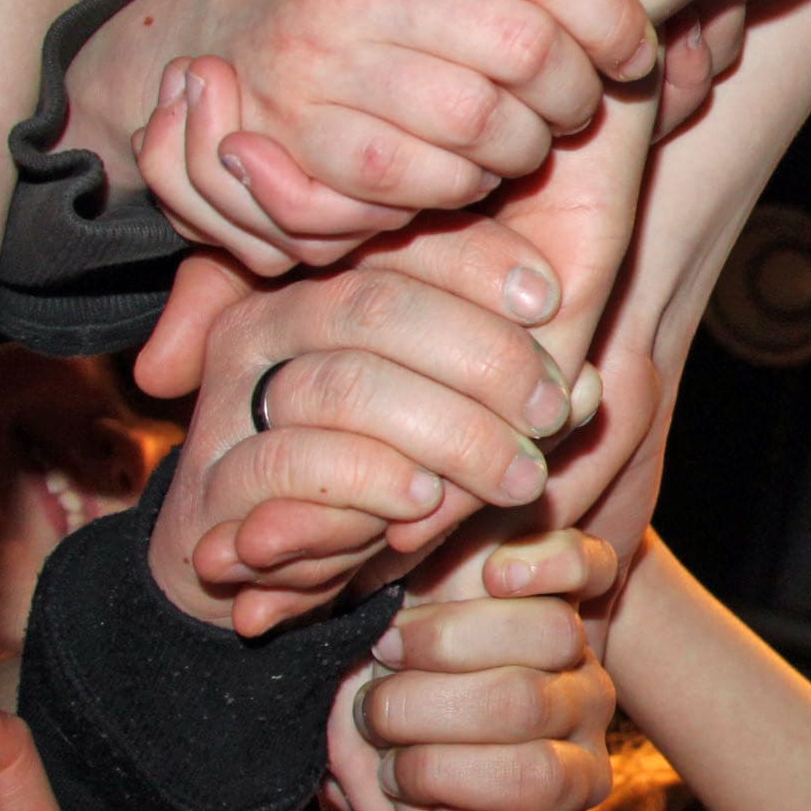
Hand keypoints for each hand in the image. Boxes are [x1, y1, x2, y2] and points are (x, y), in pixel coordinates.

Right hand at [78, 0, 654, 275]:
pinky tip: (470, 167)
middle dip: (577, 90)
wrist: (226, 36)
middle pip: (526, 50)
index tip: (634, 49)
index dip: (610, 12)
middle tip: (580, 102)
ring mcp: (320, 69)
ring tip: (528, 134)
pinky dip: (466, 184)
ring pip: (484, 125)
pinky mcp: (305, 148)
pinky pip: (426, 182)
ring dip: (527, 144)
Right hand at [139, 233, 584, 635]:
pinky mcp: (221, 475)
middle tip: (549, 413)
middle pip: (380, 309)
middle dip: (482, 359)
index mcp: (323, 283)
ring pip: (347, 384)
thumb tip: (588, 388)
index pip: (401, 244)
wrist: (258, 566)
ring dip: (452, 432)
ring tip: (520, 476)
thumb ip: (507, 389)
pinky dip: (372, 479)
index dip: (480, 263)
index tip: (549, 301)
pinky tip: (427, 501)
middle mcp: (271, 324)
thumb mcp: (454, 421)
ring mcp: (236, 396)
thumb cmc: (376, 474)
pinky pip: (296, 460)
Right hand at [330, 526, 620, 810]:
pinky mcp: (587, 565)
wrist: (413, 618)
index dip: (457, 782)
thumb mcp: (404, 778)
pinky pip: (586, 564)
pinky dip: (542, 567)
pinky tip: (499, 577)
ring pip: (550, 633)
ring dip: (449, 638)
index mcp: (564, 771)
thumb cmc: (398, 718)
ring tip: (391, 644)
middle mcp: (586, 708)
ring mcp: (587, 637)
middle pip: (523, 703)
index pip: (539, 782)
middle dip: (427, 710)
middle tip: (374, 708)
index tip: (396, 769)